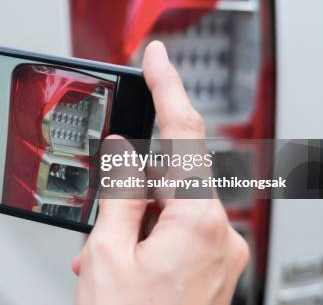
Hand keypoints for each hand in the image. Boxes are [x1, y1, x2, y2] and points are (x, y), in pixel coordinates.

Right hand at [72, 41, 248, 303]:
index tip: (157, 57)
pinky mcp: (213, 266)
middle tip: (102, 225)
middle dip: (131, 187)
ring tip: (105, 256)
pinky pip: (177, 230)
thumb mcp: (108, 254)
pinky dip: (146, 235)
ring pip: (169, 206)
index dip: (167, 87)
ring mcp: (220, 253)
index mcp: (198, 223)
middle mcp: (220, 234)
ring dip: (133, 219)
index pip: (184, 133)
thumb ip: (120, 192)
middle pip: (170, 177)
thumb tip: (122, 151)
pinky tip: (122, 261)